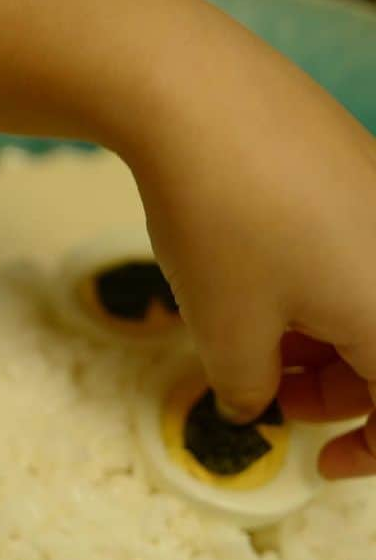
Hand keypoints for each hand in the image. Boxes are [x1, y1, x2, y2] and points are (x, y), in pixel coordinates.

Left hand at [127, 19, 375, 477]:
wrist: (200, 95)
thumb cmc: (223, 223)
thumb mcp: (227, 331)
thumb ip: (248, 389)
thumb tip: (252, 405)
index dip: (371, 450)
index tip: (319, 464)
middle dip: (335, 390)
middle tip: (264, 391)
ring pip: (369, 304)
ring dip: (317, 340)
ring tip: (244, 335)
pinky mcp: (360, 174)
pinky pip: (354, 257)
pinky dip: (313, 290)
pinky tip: (249, 283)